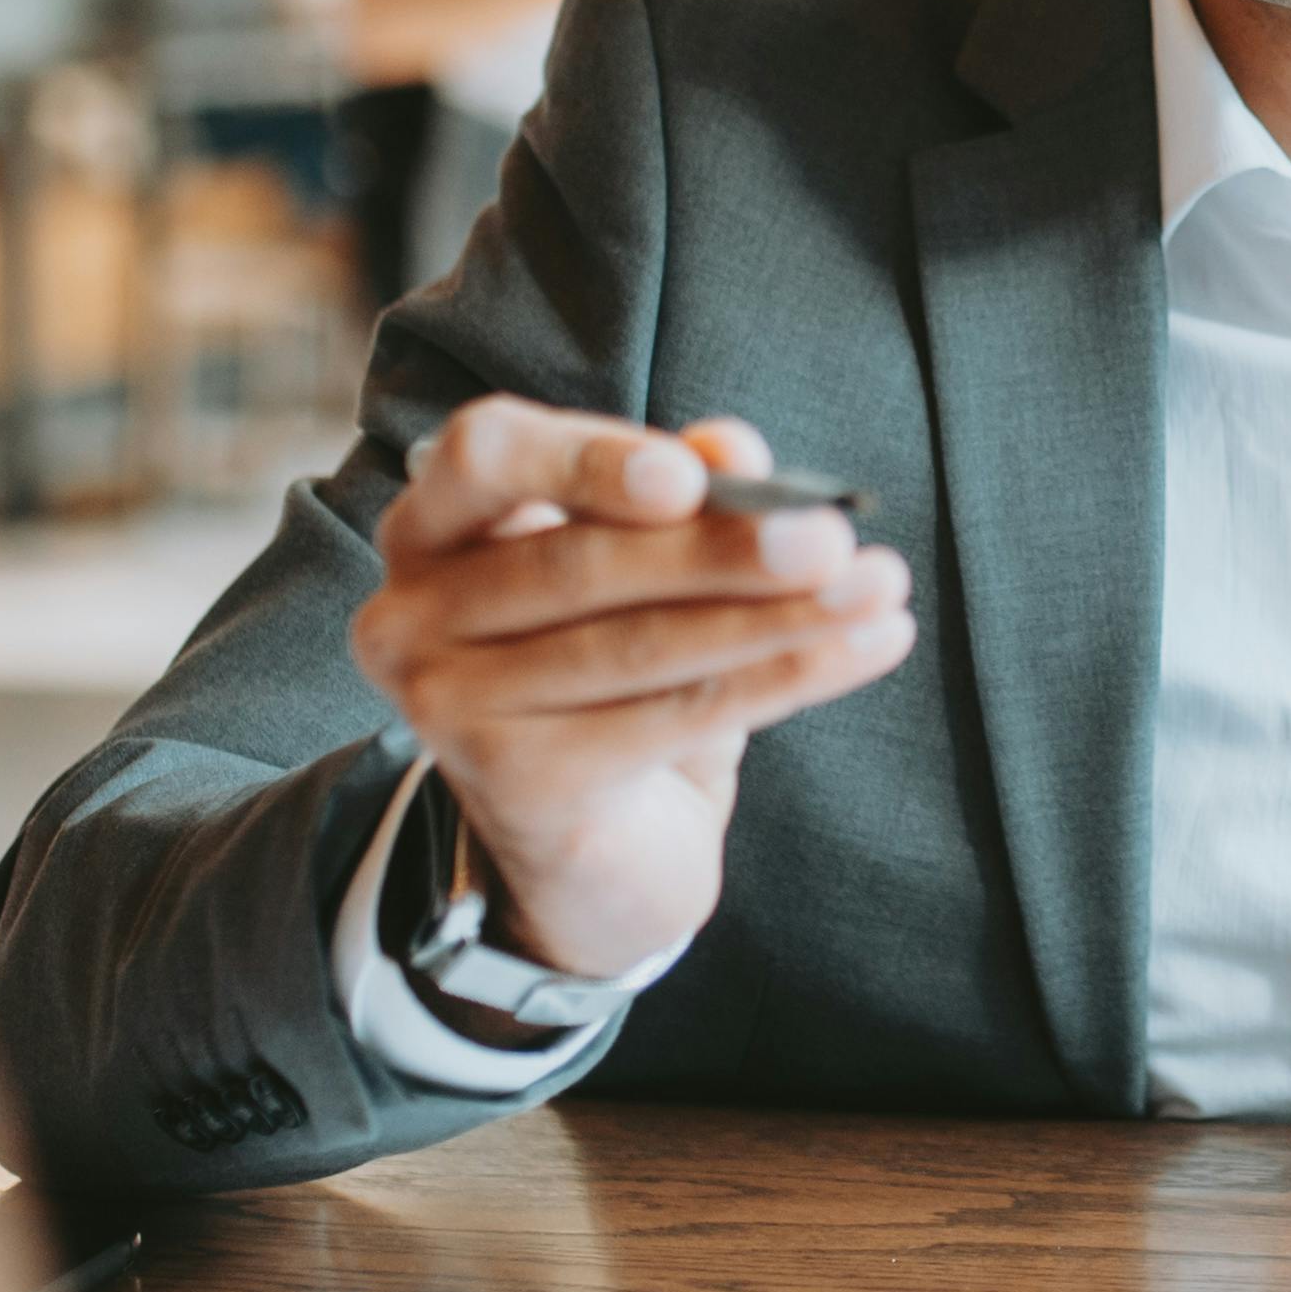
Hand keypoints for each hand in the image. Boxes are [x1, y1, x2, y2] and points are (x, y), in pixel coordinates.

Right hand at [347, 398, 914, 978]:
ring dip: (777, 616)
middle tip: (832, 533)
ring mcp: (450, 709)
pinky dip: (784, 678)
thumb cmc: (614, 667)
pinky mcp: (514, 785)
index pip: (485, 457)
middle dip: (723, 548)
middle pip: (577, 564)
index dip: (585, 460)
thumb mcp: (647, 567)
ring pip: (637, 648)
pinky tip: (865, 647)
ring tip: (878, 587)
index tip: (690, 479)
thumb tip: (734, 446)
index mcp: (434, 526)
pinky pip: (671, 720)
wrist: (594, 844)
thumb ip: (681, 494)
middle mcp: (412, 616)